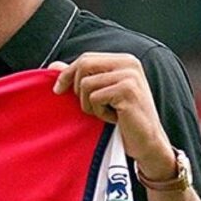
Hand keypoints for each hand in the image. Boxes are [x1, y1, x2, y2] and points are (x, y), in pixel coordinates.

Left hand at [49, 52, 175, 180]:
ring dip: (90, 104)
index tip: (58, 90)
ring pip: (86, 84)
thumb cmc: (123, 118)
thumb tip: (53, 66)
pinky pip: (95, 98)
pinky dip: (99, 112)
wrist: (147, 142)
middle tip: (89, 106)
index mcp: (123, 60)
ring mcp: (129, 76)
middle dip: (77, 88)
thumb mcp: (101, 93)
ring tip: (106, 112)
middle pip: (84, 65)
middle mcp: (128, 63)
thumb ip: (80, 77)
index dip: (68, 73)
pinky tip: (114, 118)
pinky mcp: (127, 91)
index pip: (86, 58)